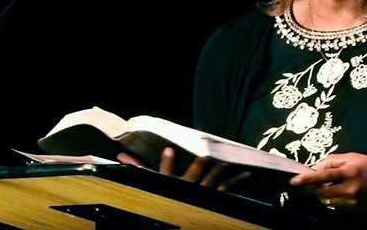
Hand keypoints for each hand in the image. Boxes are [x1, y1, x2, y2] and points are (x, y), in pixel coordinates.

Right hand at [117, 147, 249, 190]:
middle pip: (193, 175)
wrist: (178, 216)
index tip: (168, 149)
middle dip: (199, 165)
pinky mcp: (212, 197)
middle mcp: (186, 189)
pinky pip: (226, 189)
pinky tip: (246, 174)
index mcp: (170, 184)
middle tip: (207, 154)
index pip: (164, 173)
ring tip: (229, 159)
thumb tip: (120, 155)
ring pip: (212, 180)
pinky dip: (236, 182)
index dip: (166, 163)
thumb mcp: (150, 182)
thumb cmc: (164, 195)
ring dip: (221, 170)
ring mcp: (200, 194)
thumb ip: (137, 167)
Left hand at [289, 152, 366, 213]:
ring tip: (328, 184)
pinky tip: (340, 190)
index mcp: (349, 172)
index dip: (306, 179)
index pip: (322, 176)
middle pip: (321, 191)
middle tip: (306, 181)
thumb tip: (316, 169)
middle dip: (311, 187)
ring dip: (321, 193)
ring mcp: (353, 202)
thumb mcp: (352, 157)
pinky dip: (332, 198)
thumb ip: (332, 162)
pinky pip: (336, 205)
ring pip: (327, 200)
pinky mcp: (355, 210)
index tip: (294, 181)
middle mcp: (350, 189)